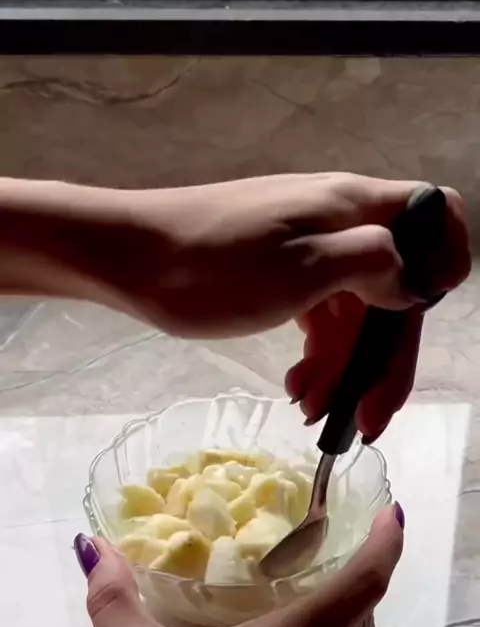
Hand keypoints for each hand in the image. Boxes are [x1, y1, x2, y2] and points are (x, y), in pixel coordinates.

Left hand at [0, 173, 468, 441]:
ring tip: (310, 411)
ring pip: (353, 314)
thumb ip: (372, 267)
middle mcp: (339, 224)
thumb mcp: (302, 270)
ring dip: (343, 368)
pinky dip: (316, 357)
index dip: (443, 263)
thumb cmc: (211, 265)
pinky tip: (296, 389)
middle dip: (383, 358)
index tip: (422, 321)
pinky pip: (319, 318)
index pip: (432, 216)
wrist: (127, 258)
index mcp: (353, 207)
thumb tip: (414, 281)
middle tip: (364, 420)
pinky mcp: (282, 275)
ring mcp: (308, 250)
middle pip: (393, 290)